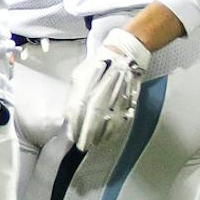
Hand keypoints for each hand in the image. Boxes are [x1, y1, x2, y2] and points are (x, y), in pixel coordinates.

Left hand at [65, 31, 150, 151]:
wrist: (123, 54)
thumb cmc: (98, 64)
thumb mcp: (80, 75)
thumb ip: (75, 93)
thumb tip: (70, 112)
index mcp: (87, 85)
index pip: (77, 109)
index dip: (74, 125)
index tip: (72, 136)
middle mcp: (102, 92)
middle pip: (92, 117)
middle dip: (86, 134)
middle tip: (82, 146)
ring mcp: (116, 96)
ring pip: (108, 120)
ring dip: (101, 135)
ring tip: (94, 144)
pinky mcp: (129, 100)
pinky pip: (122, 118)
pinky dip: (115, 130)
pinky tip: (109, 137)